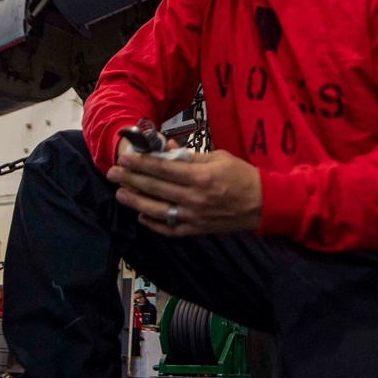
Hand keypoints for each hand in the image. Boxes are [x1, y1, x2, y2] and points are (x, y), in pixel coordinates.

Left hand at [107, 146, 261, 237]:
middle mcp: (194, 198)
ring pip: (157, 211)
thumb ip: (189, 155)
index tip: (124, 158)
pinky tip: (141, 215)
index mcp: (201, 177)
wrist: (263, 204)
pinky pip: (169, 229)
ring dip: (136, 201)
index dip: (141, 163)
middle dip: (131, 179)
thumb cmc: (242, 176)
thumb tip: (164, 147)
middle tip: (113, 173)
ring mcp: (194, 217)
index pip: (163, 169)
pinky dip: (153, 224)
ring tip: (120, 194)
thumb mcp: (218, 157)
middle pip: (155, 188)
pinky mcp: (196, 230)